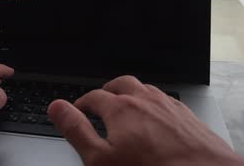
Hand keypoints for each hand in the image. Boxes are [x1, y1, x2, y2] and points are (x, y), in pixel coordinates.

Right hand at [48, 75, 243, 165]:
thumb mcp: (102, 159)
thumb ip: (76, 131)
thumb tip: (57, 108)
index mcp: (120, 107)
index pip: (92, 97)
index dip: (80, 104)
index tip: (77, 112)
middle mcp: (144, 99)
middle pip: (120, 84)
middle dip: (106, 91)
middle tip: (99, 103)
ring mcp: (167, 104)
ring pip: (144, 89)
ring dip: (130, 94)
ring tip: (125, 108)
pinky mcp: (186, 114)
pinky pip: (164, 100)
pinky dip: (152, 104)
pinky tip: (154, 118)